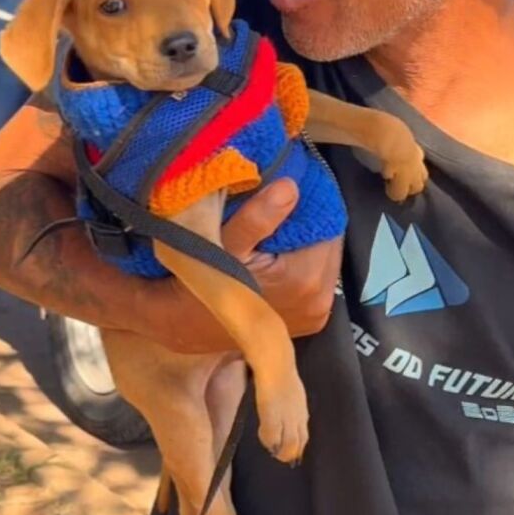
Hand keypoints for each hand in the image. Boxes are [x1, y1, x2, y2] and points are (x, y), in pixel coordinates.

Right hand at [157, 179, 342, 352]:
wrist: (184, 327)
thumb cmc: (200, 283)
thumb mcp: (220, 246)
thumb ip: (256, 218)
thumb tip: (291, 187)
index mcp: (304, 279)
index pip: (327, 224)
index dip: (308, 204)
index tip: (285, 189)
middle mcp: (318, 301)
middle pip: (329, 241)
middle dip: (308, 223)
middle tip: (278, 207)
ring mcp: (317, 314)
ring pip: (324, 258)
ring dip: (306, 242)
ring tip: (276, 232)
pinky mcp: (312, 320)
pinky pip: (318, 277)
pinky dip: (303, 262)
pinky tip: (278, 255)